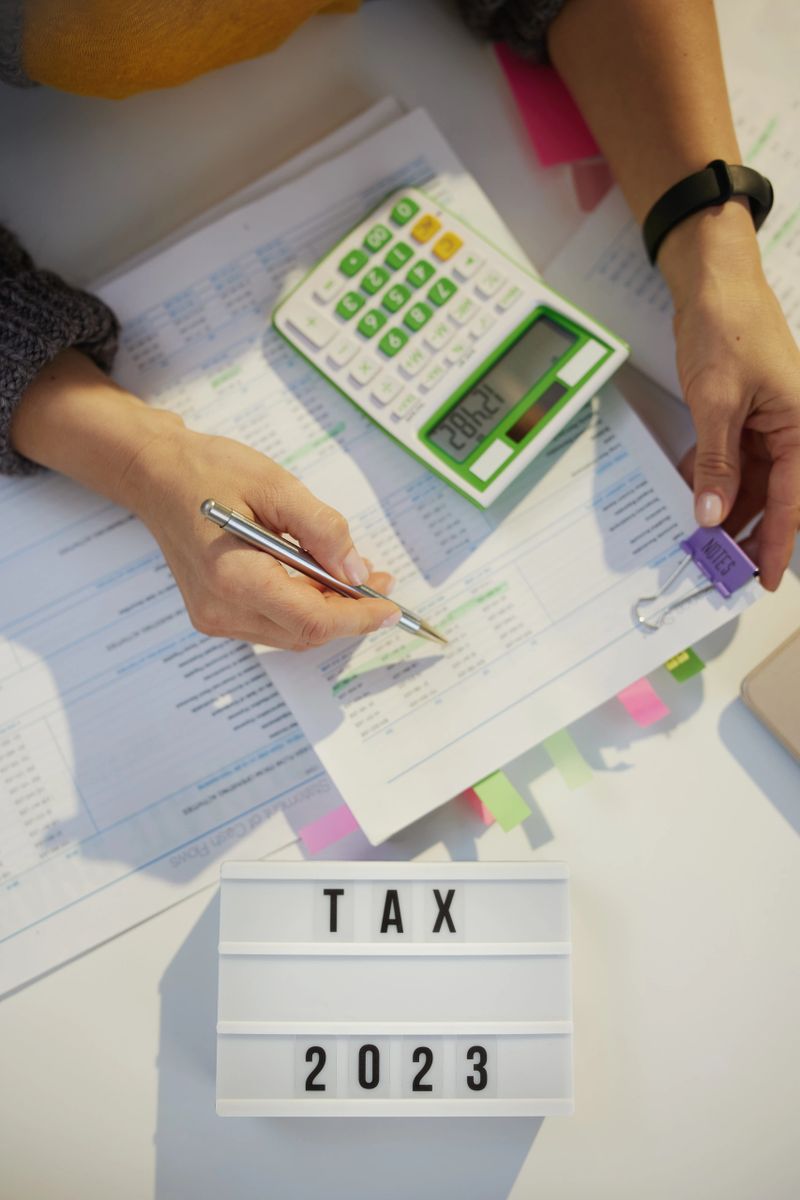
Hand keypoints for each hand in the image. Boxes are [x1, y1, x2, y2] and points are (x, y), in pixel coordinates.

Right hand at [10, 349, 399, 649]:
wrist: (156, 475)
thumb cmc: (210, 472)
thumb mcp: (276, 486)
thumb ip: (322, 530)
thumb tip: (356, 571)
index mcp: (233, 577)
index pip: (311, 619)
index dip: (359, 618)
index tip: (392, 607)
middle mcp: (221, 609)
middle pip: (305, 633)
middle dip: (350, 614)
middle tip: (380, 581)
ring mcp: (214, 616)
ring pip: (291, 633)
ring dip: (329, 612)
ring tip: (354, 576)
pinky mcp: (214, 613)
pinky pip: (273, 623)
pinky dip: (303, 607)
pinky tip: (318, 579)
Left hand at [661, 203, 799, 589]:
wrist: (713, 285)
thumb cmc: (728, 328)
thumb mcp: (717, 403)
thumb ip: (716, 463)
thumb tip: (713, 513)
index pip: (792, 499)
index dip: (776, 543)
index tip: (761, 577)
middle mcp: (789, 429)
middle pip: (773, 495)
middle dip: (747, 532)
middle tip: (720, 567)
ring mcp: (765, 424)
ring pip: (749, 482)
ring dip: (726, 510)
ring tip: (702, 544)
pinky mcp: (741, 417)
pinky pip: (729, 461)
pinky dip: (712, 480)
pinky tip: (693, 502)